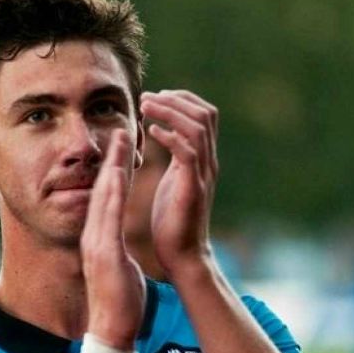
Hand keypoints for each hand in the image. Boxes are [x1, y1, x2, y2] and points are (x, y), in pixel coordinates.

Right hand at [81, 129, 145, 349]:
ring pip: (103, 198)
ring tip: (118, 139)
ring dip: (110, 167)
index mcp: (100, 239)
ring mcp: (96, 244)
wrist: (111, 330)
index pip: (107, 199)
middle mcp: (94, 236)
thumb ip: (115, 249)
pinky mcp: (104, 254)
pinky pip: (108, 218)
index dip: (113, 171)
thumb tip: (118, 242)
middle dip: (111, 160)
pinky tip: (117, 174)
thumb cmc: (119, 301)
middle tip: (119, 130)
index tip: (122, 148)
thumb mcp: (117, 267)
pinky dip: (112, 193)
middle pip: (103, 191)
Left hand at [140, 90, 218, 277]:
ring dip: (169, 112)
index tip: (157, 97)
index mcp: (203, 160)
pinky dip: (169, 137)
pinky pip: (187, 153)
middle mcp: (208, 163)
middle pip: (205, 114)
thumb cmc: (172, 221)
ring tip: (145, 107)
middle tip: (148, 98)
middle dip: (176, 99)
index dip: (182, 99)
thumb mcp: (174, 180)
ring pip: (197, 128)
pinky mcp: (192, 189)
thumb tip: (165, 134)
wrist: (182, 255)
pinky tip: (151, 131)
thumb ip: (175, 156)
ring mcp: (203, 175)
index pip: (204, 115)